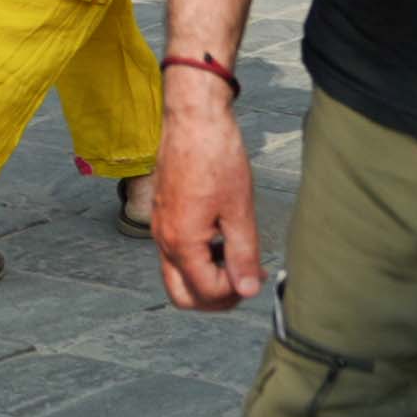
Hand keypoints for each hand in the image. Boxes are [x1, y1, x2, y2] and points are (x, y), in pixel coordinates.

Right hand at [150, 76, 264, 309]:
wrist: (193, 118)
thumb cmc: (216, 157)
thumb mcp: (238, 210)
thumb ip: (242, 255)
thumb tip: (247, 290)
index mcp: (181, 241)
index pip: (206, 291)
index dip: (236, 292)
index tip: (257, 274)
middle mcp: (163, 237)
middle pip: (181, 295)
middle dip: (214, 298)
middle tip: (243, 282)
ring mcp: (159, 225)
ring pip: (177, 274)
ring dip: (207, 279)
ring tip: (238, 259)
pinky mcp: (163, 212)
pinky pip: (175, 251)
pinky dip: (198, 259)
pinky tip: (223, 238)